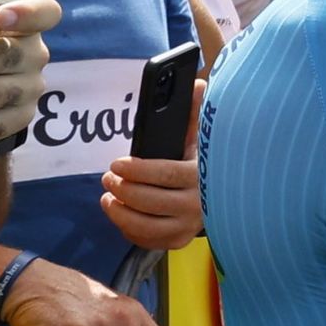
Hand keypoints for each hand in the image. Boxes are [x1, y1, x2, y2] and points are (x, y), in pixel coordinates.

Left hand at [99, 83, 204, 247]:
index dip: (137, 170)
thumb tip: (195, 84)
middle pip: (150, 202)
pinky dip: (128, 229)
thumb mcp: (198, 138)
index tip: (116, 164)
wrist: (218, 195)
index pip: (165, 174)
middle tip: (107, 179)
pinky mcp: (177, 241)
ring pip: (146, 227)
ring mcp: (187, 227)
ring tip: (108, 198)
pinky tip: (119, 213)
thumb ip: (193, 112)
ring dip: (120, 213)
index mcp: (200, 176)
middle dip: (123, 190)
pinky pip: (147, 240)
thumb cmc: (199, 161)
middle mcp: (197, 206)